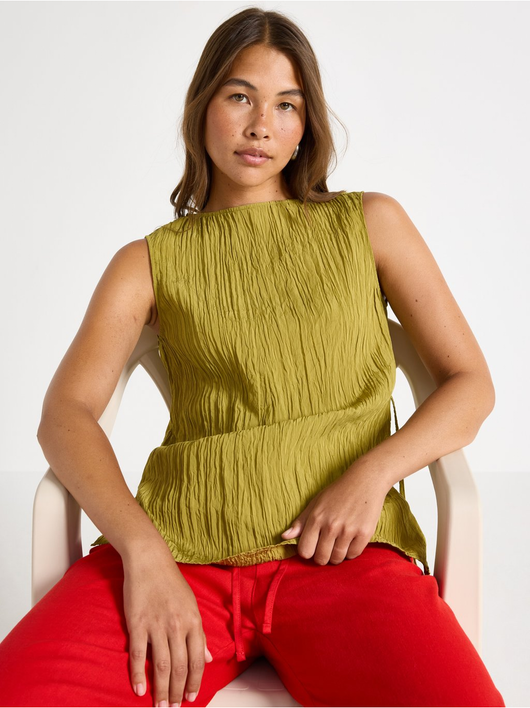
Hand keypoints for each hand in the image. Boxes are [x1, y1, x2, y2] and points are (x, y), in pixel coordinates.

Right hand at [123, 547, 212, 706]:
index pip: (197, 660)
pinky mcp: (138, 623)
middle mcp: (178, 625)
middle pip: (180, 667)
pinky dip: (138, 674)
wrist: (149, 561)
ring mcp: (157, 625)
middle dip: (178, 692)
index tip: (192, 697)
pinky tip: (139, 689)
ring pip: (162, 666)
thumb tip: (207, 658)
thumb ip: (198, 634)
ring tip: (161, 705)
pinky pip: (139, 654)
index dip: (195, 682)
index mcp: (193, 621)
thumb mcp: (191, 605)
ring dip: (161, 690)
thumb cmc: (171, 582)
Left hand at [281, 465, 388, 565]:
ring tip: (339, 543)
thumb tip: (284, 537)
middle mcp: (331, 526)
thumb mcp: (316, 503)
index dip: (308, 552)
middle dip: (322, 556)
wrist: (365, 481)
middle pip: (321, 559)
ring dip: (337, 556)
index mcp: (316, 518)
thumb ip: (300, 522)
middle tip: (327, 547)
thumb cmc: (338, 492)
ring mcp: (348, 530)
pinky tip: (351, 541)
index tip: (313, 547)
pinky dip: (351, 552)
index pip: (304, 551)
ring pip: (337, 559)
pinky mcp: (364, 533)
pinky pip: (354, 555)